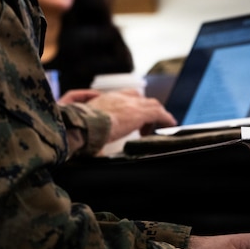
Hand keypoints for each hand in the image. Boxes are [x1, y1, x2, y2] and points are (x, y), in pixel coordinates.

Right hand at [62, 88, 176, 141]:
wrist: (83, 125)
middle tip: (146, 123)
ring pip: (150, 104)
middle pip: (138, 97)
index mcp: (103, 100)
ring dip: (156, 114)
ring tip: (160, 125)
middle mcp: (117, 98)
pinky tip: (170, 124)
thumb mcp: (84, 129)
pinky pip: (158, 113)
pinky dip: (165, 118)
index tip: (131, 118)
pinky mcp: (138, 113)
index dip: (129, 106)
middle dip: (144, 108)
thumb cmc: (79, 129)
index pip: (121, 97)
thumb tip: (93, 151)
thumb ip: (90, 135)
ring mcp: (128, 104)